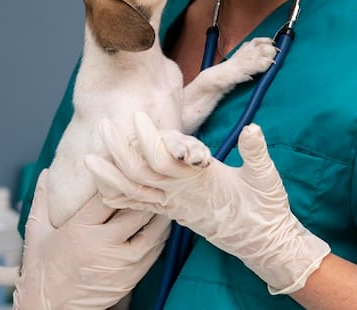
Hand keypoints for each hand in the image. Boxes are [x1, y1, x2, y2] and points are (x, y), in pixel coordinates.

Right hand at [0, 167, 170, 309]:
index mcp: (78, 231)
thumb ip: (41, 200)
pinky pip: (153, 252)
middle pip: (134, 212)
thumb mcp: (36, 233)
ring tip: (163, 198)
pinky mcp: (129, 278)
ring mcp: (119, 263)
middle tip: (153, 177)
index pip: (106, 197)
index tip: (125, 165)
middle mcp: (102, 246)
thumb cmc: (41, 271)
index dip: (118, 179)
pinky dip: (159, 236)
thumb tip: (45, 172)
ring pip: (151, 232)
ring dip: (159, 214)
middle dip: (145, 193)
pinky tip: (160, 224)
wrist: (51, 309)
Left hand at [85, 112, 330, 294]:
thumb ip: (256, 154)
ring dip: (110, 175)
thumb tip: (252, 129)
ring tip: (89, 158)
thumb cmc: (265, 208)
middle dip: (119, 151)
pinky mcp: (173, 213)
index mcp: (199, 182)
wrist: (263, 241)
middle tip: (104, 126)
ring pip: (133, 193)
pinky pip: (140, 207)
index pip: (165, 160)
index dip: (148, 139)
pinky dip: (119, 198)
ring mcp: (174, 207)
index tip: (138, 116)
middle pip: (140, 174)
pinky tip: (103, 190)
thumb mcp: (266, 177)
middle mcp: (181, 196)